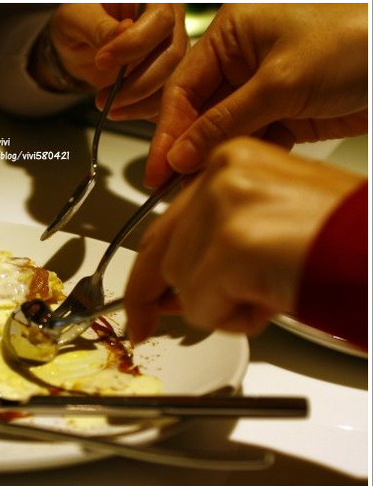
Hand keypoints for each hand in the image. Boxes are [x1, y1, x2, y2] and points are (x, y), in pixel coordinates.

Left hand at [39, 3, 187, 120]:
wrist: (77, 47)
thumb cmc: (78, 22)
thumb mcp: (76, 19)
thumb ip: (99, 26)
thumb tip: (124, 31)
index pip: (160, 18)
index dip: (135, 43)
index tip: (102, 59)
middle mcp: (170, 20)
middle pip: (172, 53)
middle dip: (138, 83)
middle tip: (103, 97)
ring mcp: (172, 49)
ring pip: (173, 80)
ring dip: (140, 101)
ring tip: (107, 106)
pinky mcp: (168, 76)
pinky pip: (167, 98)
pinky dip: (144, 111)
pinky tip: (121, 112)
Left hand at [124, 138, 363, 342]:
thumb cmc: (343, 241)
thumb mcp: (268, 223)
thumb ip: (215, 240)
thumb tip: (171, 288)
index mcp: (232, 159)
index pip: (167, 222)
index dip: (150, 268)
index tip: (142, 298)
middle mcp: (224, 172)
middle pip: (161, 250)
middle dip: (152, 295)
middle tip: (143, 325)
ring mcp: (226, 205)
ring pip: (180, 282)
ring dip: (216, 305)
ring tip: (266, 294)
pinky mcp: (234, 244)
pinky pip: (200, 305)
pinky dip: (229, 319)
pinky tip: (266, 304)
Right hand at [146, 3, 368, 186]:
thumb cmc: (359, 38)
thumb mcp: (280, 82)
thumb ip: (225, 121)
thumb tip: (182, 152)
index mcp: (232, 33)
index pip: (184, 88)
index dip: (168, 131)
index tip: (159, 167)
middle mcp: (244, 59)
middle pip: (200, 112)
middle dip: (188, 148)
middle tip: (171, 184)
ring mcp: (265, 87)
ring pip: (225, 130)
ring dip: (214, 158)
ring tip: (197, 188)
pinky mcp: (287, 111)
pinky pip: (253, 138)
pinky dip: (244, 158)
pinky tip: (232, 176)